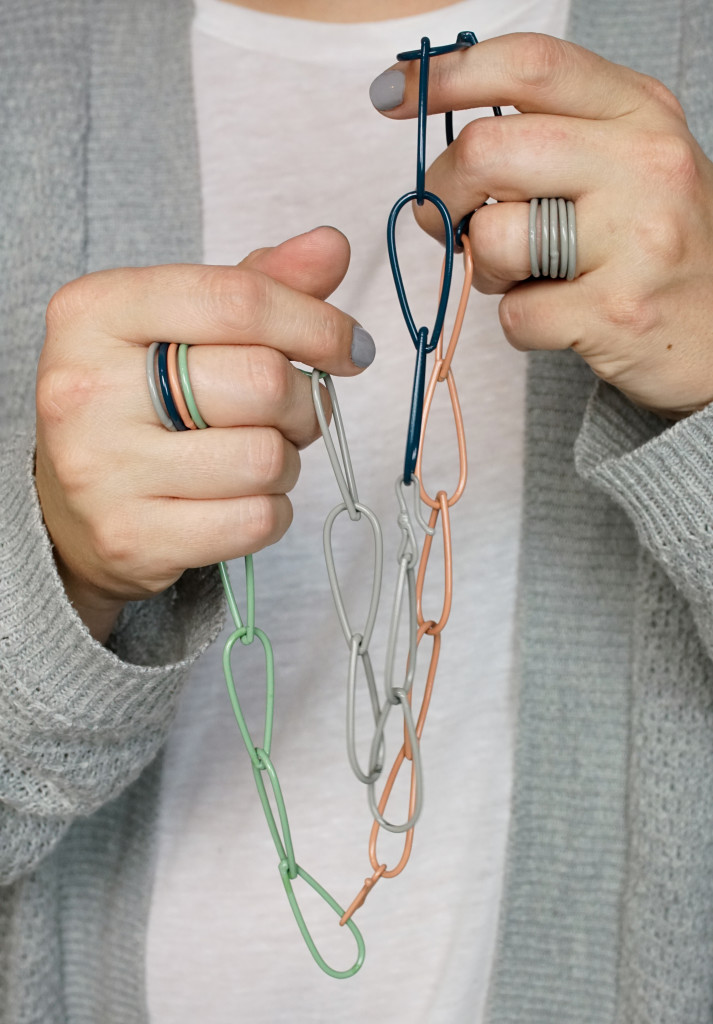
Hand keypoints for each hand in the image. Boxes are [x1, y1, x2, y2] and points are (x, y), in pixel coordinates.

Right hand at [35, 227, 372, 641]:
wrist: (76, 506)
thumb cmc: (143, 402)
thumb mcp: (182, 326)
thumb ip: (258, 283)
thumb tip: (331, 247)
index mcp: (96, 311)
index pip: (238, 300)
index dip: (316, 323)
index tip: (350, 346)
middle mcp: (85, 388)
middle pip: (262, 382)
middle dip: (304, 402)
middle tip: (294, 412)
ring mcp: (101, 470)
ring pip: (265, 459)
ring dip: (286, 463)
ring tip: (257, 458)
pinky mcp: (129, 538)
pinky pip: (254, 521)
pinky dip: (271, 511)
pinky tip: (241, 499)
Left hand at [371, 33, 712, 418]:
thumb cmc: (656, 245)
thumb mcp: (626, 165)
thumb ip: (549, 140)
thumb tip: (443, 153)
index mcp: (640, 112)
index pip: (530, 65)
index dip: (446, 73)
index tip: (393, 92)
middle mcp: (644, 165)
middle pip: (488, 150)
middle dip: (443, 189)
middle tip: (448, 216)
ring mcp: (635, 242)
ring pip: (494, 237)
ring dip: (485, 265)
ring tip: (526, 273)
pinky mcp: (616, 314)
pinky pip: (514, 313)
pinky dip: (518, 320)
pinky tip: (559, 316)